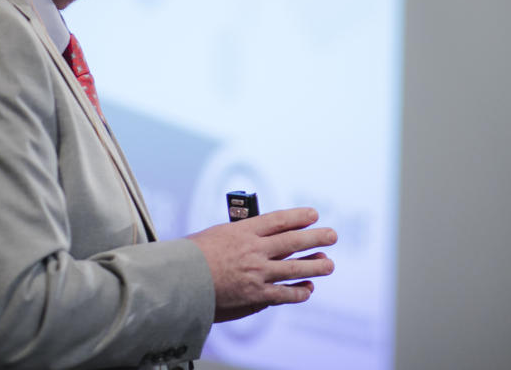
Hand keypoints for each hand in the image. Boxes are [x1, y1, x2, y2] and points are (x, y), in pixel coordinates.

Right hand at [186, 207, 336, 322]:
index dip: (298, 217)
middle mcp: (254, 250)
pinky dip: (298, 292)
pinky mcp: (255, 295)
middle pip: (292, 241)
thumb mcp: (214, 236)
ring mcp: (257, 273)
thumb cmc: (190, 257)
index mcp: (242, 231)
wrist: (179, 281)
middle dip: (315, 237)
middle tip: (332, 235)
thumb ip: (237, 238)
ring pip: (294, 267)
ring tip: (329, 263)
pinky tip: (308, 289)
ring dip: (315, 265)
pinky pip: (283, 294)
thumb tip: (254, 239)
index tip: (313, 214)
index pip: (278, 220)